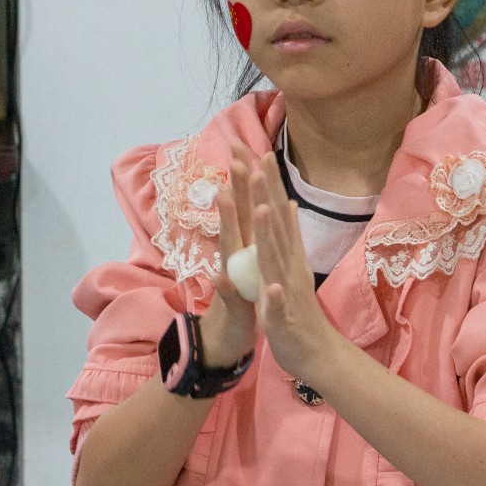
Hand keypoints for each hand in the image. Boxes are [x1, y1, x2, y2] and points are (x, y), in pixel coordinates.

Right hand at [197, 143, 259, 368]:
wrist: (228, 339)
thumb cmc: (246, 300)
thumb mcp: (253, 265)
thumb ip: (255, 236)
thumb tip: (265, 204)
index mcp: (245, 248)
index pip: (249, 207)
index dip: (248, 178)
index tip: (247, 146)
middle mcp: (235, 259)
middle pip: (235, 218)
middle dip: (236, 187)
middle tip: (233, 155)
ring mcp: (231, 281)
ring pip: (231, 250)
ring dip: (228, 225)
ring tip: (226, 197)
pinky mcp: (232, 308)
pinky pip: (231, 297)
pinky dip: (228, 287)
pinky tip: (221, 276)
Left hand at [248, 150, 341, 378]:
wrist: (316, 352)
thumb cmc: (297, 310)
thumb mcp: (291, 266)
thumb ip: (289, 236)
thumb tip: (291, 204)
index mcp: (286, 253)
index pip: (276, 211)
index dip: (267, 182)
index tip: (257, 149)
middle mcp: (289, 265)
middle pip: (277, 225)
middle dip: (266, 193)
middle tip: (257, 160)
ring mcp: (287, 290)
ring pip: (277, 259)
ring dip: (271, 235)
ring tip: (263, 209)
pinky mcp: (282, 318)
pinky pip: (279, 306)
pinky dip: (276, 297)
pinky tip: (273, 287)